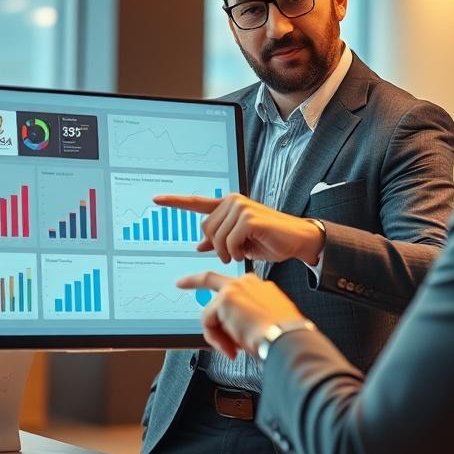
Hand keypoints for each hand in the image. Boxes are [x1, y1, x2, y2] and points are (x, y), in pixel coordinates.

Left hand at [153, 193, 324, 265]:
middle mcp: (232, 201)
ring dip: (227, 252)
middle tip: (233, 253)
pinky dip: (235, 252)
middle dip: (217, 247)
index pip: (196, 202)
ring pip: (215, 238)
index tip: (155, 199)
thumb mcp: (240, 242)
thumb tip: (197, 246)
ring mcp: (240, 207)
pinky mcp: (248, 217)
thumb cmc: (269, 240)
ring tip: (241, 252)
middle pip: (205, 229)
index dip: (175, 201)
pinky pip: (228, 242)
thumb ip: (219, 241)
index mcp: (228, 205)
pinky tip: (246, 251)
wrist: (297, 240)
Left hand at [176, 271, 306, 358]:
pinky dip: (216, 339)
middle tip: (180, 282)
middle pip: (212, 279)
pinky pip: (208, 323)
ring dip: (219, 336)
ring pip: (211, 314)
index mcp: (259, 288)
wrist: (286, 337)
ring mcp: (235, 288)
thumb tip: (231, 333)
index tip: (213, 293)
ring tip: (235, 349)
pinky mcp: (225, 299)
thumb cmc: (282, 334)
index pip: (234, 286)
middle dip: (193, 280)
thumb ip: (245, 320)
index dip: (222, 294)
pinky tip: (232, 346)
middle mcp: (247, 283)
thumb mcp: (265, 322)